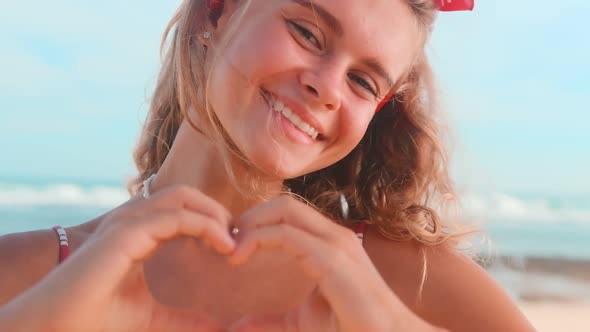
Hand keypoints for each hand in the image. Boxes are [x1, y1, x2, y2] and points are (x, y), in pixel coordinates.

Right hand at [1, 186, 233, 331]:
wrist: (59, 326)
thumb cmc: (96, 320)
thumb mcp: (152, 318)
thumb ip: (182, 319)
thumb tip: (214, 327)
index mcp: (139, 234)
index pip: (182, 210)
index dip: (210, 222)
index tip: (231, 248)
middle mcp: (134, 221)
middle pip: (185, 195)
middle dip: (215, 211)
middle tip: (236, 239)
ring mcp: (128, 222)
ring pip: (182, 197)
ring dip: (213, 214)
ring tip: (232, 241)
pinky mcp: (127, 232)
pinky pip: (176, 217)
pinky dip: (204, 225)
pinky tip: (223, 245)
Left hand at [227, 196, 438, 331]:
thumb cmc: (350, 328)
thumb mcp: (302, 321)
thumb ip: (271, 320)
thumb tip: (238, 326)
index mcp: (328, 242)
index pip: (288, 213)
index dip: (257, 223)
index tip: (233, 247)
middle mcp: (332, 234)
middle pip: (284, 203)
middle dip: (251, 217)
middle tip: (227, 243)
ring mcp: (334, 242)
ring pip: (284, 209)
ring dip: (251, 224)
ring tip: (231, 250)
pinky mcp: (330, 257)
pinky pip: (286, 234)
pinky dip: (256, 239)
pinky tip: (240, 257)